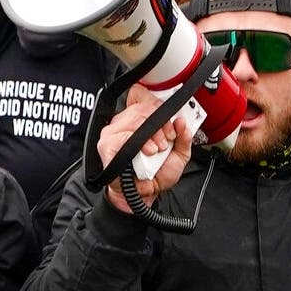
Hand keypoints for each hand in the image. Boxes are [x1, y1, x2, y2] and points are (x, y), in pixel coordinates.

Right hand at [98, 84, 192, 213]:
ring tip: (156, 149)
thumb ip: (184, 137)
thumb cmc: (157, 173)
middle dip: (160, 122)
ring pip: (133, 118)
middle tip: (167, 139)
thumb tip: (182, 121)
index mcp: (140, 119)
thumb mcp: (179, 154)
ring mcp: (113, 133)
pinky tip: (146, 152)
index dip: (156, 104)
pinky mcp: (107, 146)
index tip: (170, 121)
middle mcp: (124, 122)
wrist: (145, 194)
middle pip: (141, 106)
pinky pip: (121, 136)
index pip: (141, 95)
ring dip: (150, 134)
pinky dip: (137, 143)